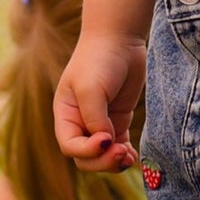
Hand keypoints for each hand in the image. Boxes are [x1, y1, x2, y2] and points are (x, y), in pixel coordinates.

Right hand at [54, 31, 146, 172]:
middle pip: (86, 157)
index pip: (70, 146)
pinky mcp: (118, 119)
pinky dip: (124, 154)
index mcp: (66, 115)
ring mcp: (100, 122)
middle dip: (102, 160)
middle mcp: (80, 122)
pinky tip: (133, 155)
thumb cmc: (99, 59)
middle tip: (122, 153)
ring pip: (102, 155)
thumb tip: (105, 143)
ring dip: (114, 162)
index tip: (106, 139)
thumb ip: (94, 118)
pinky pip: (118, 145)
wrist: (119, 37)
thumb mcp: (91, 88)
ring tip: (129, 157)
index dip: (87, 151)